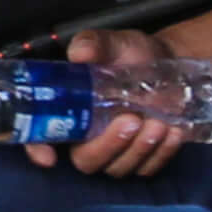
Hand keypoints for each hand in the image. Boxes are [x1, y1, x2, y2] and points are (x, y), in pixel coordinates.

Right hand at [48, 23, 196, 178]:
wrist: (168, 64)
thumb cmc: (132, 55)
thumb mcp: (114, 43)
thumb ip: (94, 44)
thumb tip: (80, 52)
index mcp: (69, 110)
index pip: (39, 136)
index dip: (38, 149)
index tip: (49, 157)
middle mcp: (86, 136)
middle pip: (85, 160)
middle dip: (108, 146)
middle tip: (132, 120)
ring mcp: (115, 151)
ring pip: (118, 168)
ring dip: (139, 148)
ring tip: (159, 121)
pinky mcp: (141, 159)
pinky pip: (147, 168)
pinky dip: (161, 153)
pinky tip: (173, 131)